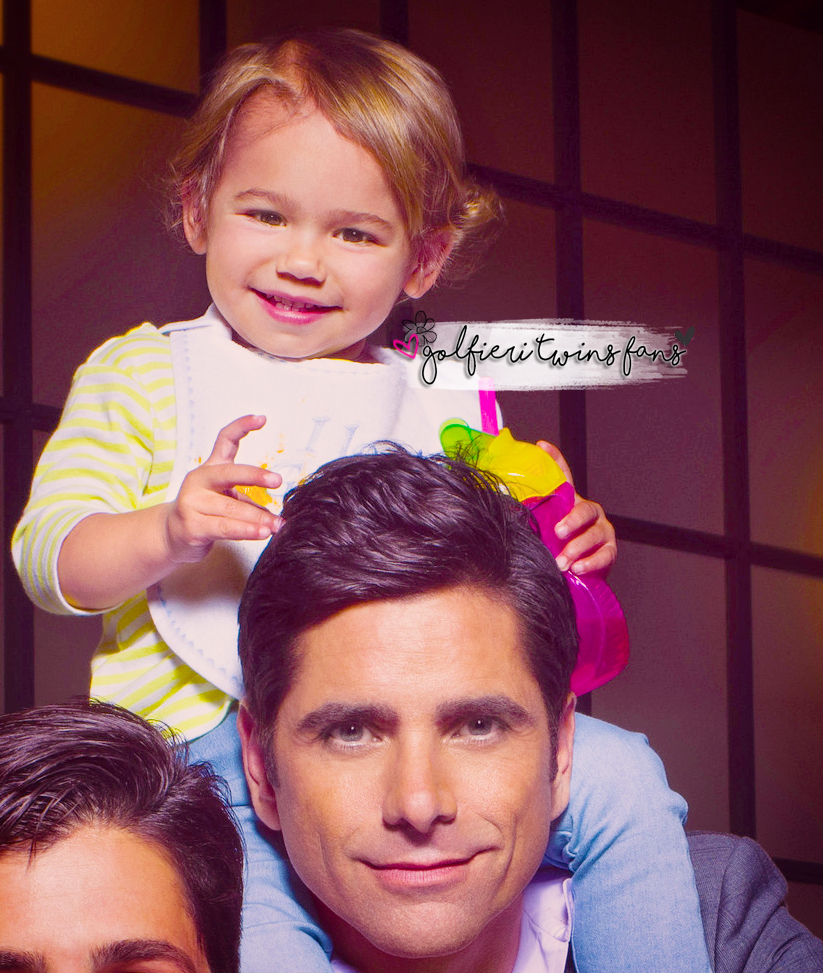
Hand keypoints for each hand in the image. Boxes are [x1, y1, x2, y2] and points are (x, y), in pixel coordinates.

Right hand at [164, 415, 281, 563]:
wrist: (171, 536)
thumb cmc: (204, 513)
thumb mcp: (226, 499)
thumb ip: (249, 503)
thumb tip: (277, 518)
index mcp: (210, 469)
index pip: (224, 440)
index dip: (242, 426)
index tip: (262, 418)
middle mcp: (199, 481)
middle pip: (229, 473)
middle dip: (255, 475)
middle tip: (277, 480)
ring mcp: (192, 502)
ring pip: (232, 508)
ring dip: (258, 518)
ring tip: (277, 524)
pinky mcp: (192, 526)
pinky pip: (225, 528)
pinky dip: (246, 531)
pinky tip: (262, 533)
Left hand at [536, 441, 616, 578]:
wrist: (577, 572)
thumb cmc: (557, 548)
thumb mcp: (543, 531)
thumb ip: (533, 520)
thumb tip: (503, 511)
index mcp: (571, 503)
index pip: (564, 477)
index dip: (555, 460)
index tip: (542, 447)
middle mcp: (590, 513)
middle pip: (584, 510)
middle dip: (572, 521)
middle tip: (558, 532)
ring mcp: (602, 530)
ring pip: (593, 534)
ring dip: (576, 549)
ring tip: (562, 561)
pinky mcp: (610, 550)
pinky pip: (604, 554)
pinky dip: (591, 561)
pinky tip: (578, 568)